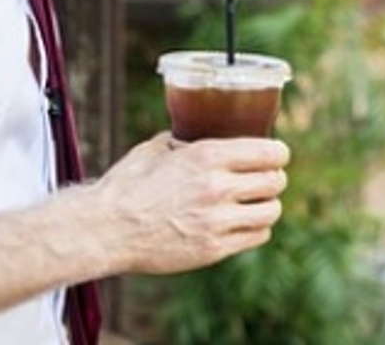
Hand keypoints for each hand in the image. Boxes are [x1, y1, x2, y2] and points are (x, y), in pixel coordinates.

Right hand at [88, 132, 289, 274]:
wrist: (105, 229)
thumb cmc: (126, 186)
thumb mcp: (155, 149)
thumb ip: (182, 141)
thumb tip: (193, 135)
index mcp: (208, 156)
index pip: (270, 152)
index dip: (278, 154)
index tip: (277, 156)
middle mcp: (218, 186)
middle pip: (275, 181)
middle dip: (274, 178)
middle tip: (267, 180)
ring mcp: (217, 220)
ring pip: (271, 211)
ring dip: (267, 205)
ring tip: (258, 203)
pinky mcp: (213, 249)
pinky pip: (256, 236)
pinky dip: (256, 228)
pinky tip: (244, 223)